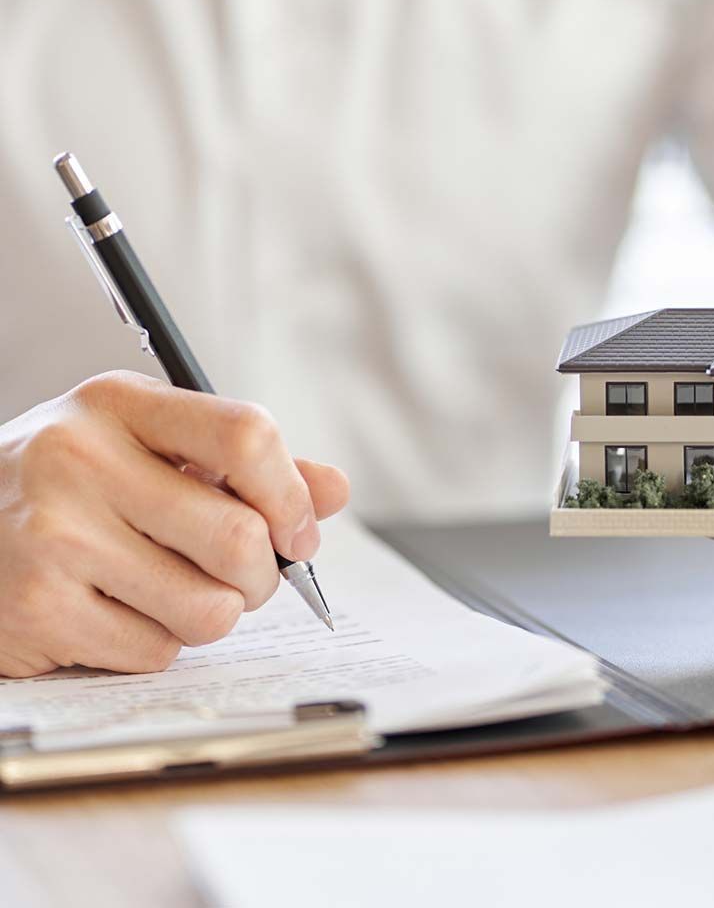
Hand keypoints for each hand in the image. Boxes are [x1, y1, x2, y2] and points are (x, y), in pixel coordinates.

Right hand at [0, 371, 348, 676]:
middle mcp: (81, 457)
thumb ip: (246, 465)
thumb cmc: (73, 488)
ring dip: (213, 612)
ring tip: (174, 589)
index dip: (292, 495)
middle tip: (245, 575)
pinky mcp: (38, 608)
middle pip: (239, 535)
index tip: (298, 531)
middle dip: (262, 574)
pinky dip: (159, 643)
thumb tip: (333, 490)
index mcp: (122, 404)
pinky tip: (120, 612)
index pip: (246, 434)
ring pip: (210, 606)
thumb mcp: (150, 448)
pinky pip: (159, 650)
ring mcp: (54, 534)